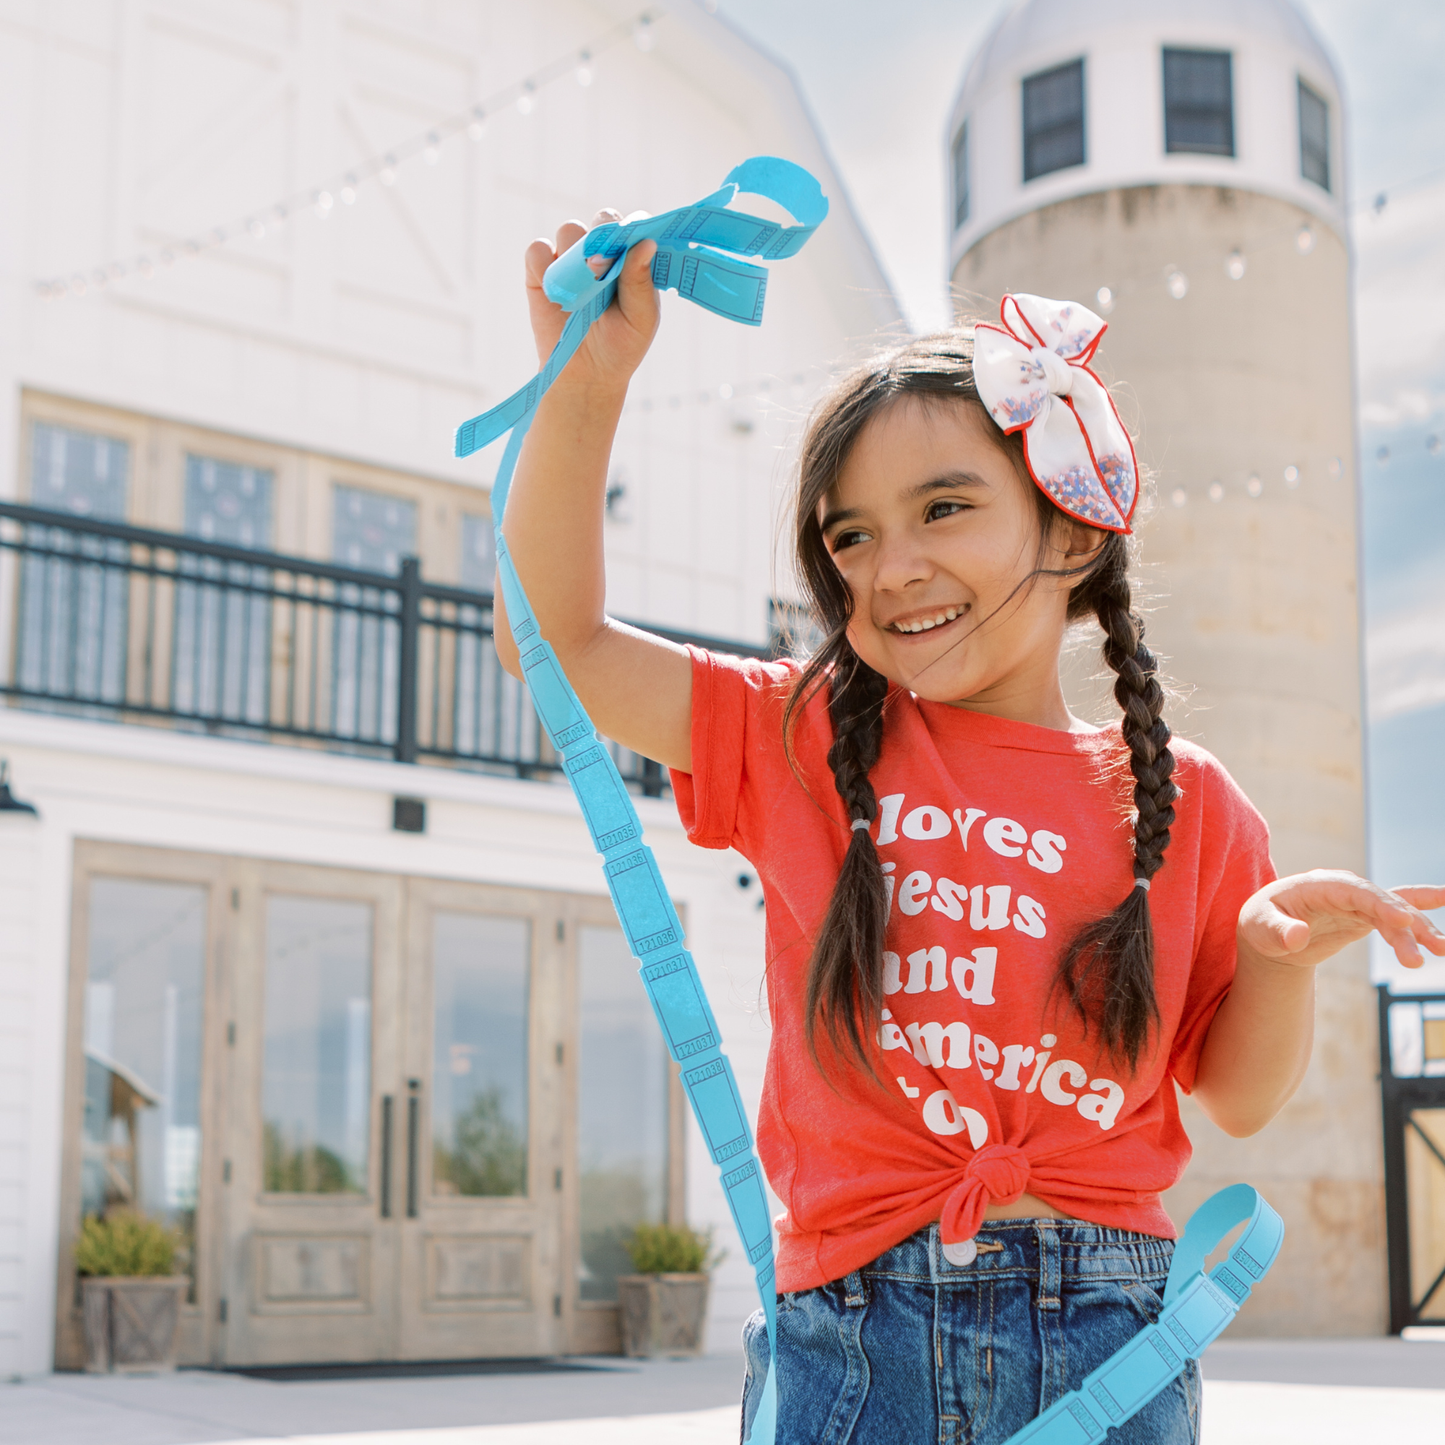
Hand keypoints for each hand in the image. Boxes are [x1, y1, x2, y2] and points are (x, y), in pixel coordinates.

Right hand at [523, 208, 659, 387]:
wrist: (585, 375)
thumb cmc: (620, 346)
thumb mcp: (640, 320)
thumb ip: (640, 283)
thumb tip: (646, 243)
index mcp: (630, 259)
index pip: (632, 227)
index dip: (630, 230)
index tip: (629, 247)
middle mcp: (601, 253)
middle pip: (601, 221)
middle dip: (602, 237)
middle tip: (602, 268)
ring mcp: (570, 260)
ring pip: (568, 230)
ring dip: (573, 252)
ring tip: (581, 289)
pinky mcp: (540, 272)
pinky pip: (537, 250)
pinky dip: (544, 264)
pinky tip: (554, 290)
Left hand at [1238, 870, 1444, 970]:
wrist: (1267, 930)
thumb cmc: (1260, 924)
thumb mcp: (1260, 928)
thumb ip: (1277, 931)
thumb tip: (1296, 937)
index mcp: (1318, 885)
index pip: (1355, 893)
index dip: (1380, 905)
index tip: (1403, 922)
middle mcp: (1343, 889)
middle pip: (1381, 904)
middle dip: (1406, 925)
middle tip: (1429, 950)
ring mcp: (1357, 902)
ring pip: (1394, 912)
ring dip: (1418, 930)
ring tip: (1441, 950)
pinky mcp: (1365, 916)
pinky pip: (1396, 912)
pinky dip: (1419, 911)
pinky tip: (1443, 906)